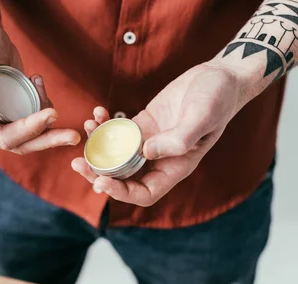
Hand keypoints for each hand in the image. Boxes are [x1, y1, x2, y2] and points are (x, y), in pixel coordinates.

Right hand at [0, 22, 79, 153]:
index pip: (5, 137)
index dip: (29, 130)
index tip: (51, 114)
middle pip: (22, 143)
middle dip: (49, 140)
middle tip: (73, 136)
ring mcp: (2, 121)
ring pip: (31, 135)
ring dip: (46, 118)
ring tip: (40, 86)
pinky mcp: (14, 113)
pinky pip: (33, 119)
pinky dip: (42, 104)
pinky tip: (37, 83)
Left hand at [72, 62, 244, 205]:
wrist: (221, 76)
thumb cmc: (218, 99)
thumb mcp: (203, 117)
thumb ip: (178, 140)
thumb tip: (146, 152)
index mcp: (175, 167)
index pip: (143, 193)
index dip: (120, 192)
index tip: (101, 181)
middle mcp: (159, 159)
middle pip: (123, 177)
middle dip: (97, 173)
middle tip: (77, 163)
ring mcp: (149, 142)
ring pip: (116, 154)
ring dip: (97, 146)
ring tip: (86, 128)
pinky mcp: (143, 124)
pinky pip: (118, 131)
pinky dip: (105, 125)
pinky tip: (97, 113)